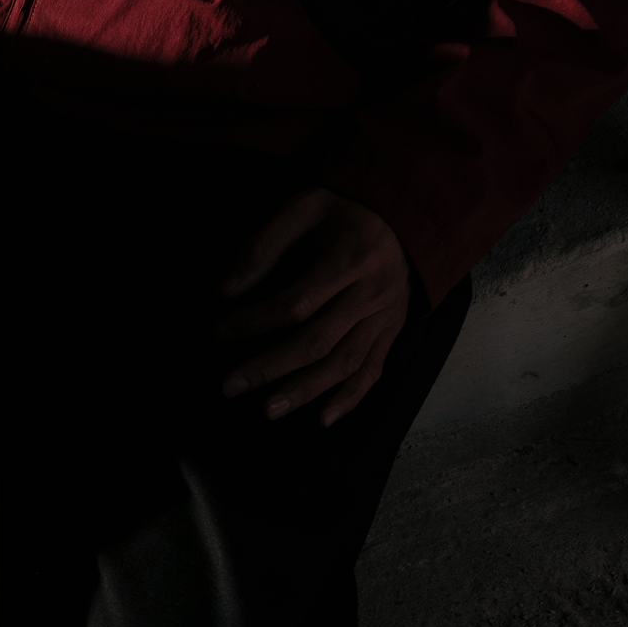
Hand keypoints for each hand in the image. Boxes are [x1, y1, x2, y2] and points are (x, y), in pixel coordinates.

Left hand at [216, 188, 411, 425]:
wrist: (407, 215)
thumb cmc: (346, 210)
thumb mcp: (306, 207)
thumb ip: (265, 243)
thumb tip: (226, 288)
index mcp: (350, 257)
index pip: (296, 302)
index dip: (255, 321)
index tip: (220, 331)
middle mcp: (372, 291)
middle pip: (317, 340)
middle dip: (270, 367)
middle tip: (230, 386)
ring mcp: (385, 316)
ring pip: (344, 363)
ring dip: (304, 391)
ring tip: (268, 410)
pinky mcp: (392, 331)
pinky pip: (373, 371)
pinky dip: (350, 399)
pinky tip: (323, 419)